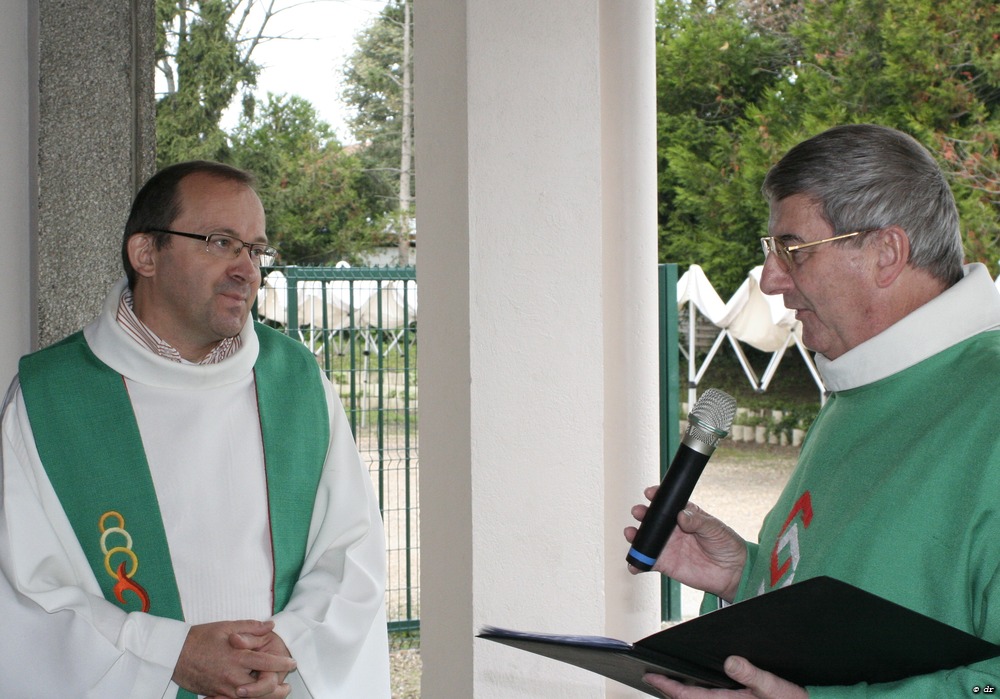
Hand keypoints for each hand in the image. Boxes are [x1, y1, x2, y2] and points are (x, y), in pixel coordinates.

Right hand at [173, 620, 295, 697]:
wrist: (173, 654)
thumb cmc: (199, 637)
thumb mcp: (226, 626)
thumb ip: (251, 627)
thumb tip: (271, 625)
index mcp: (237, 656)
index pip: (266, 662)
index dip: (282, 663)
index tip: (292, 662)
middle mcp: (232, 675)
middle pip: (261, 687)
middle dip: (277, 688)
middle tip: (287, 686)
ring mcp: (223, 688)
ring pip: (249, 698)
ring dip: (265, 697)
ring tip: (277, 693)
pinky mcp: (216, 694)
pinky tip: (254, 697)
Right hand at [625, 495, 746, 601]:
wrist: (732, 572)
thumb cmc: (726, 545)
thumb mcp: (715, 528)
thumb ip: (697, 521)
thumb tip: (681, 515)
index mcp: (684, 515)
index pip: (667, 503)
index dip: (657, 496)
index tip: (651, 493)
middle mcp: (672, 529)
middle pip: (651, 519)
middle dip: (642, 514)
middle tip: (640, 512)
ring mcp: (667, 546)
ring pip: (645, 539)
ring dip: (635, 536)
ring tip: (631, 534)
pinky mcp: (665, 563)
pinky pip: (647, 562)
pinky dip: (637, 563)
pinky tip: (634, 563)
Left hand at [643, 656, 807, 698]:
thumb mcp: (776, 688)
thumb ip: (753, 675)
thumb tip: (731, 662)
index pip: (690, 696)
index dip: (668, 686)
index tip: (650, 676)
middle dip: (672, 691)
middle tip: (654, 679)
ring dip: (685, 694)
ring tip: (670, 683)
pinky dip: (700, 696)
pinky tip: (702, 688)